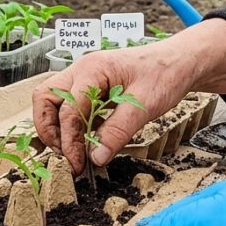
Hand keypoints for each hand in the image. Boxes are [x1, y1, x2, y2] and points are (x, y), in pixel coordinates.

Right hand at [31, 19, 225, 172]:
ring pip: (52, 100)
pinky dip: (70, 124)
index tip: (78, 163)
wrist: (180, 61)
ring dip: (56, 126)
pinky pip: (69, 105)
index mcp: (93, 69)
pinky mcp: (91, 87)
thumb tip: (96, 157)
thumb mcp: (145, 105)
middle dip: (48, 129)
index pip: (68, 109)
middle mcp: (81, 70)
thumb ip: (118, 131)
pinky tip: (84, 142)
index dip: (69, 140)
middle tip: (64, 155)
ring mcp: (84, 77)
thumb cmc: (165, 74)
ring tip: (71, 150)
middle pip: (45, 98)